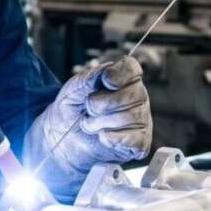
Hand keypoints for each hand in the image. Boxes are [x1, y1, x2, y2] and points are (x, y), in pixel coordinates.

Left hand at [24, 56, 151, 191]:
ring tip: (91, 125)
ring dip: (100, 123)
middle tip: (88, 110)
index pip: (131, 68)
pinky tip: (102, 136)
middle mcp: (138, 96)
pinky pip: (131, 139)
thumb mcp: (74, 88)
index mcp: (124, 78)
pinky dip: (109, 138)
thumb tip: (105, 73)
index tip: (105, 82)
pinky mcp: (140, 142)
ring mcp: (142, 120)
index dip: (119, 74)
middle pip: (131, 94)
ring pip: (129, 117)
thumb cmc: (75, 108)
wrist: (68, 137)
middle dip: (100, 104)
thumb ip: (90, 78)